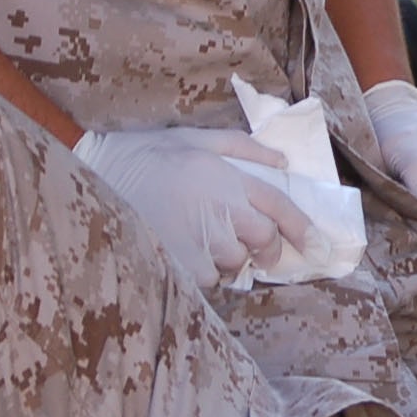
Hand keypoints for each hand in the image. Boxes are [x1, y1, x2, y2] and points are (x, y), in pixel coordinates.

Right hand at [73, 126, 310, 290]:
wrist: (99, 179)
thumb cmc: (150, 155)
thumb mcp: (198, 139)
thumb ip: (243, 148)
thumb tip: (282, 160)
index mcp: (229, 178)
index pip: (280, 206)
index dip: (302, 227)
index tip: (317, 244)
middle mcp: (222, 209)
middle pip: (265, 240)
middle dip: (268, 248)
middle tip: (258, 247)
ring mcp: (202, 239)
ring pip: (236, 262)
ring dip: (230, 257)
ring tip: (203, 238)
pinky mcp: (181, 264)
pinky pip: (207, 277)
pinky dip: (203, 270)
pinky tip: (183, 249)